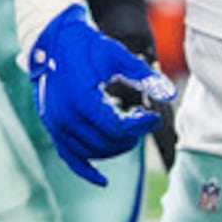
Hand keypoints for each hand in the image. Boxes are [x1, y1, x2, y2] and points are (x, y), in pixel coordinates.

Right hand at [28, 4, 174, 185]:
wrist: (51, 40)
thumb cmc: (85, 45)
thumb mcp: (116, 54)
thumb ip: (143, 75)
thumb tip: (170, 94)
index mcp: (81, 99)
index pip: (118, 128)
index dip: (141, 126)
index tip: (154, 117)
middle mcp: (65, 116)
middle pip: (106, 143)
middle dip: (129, 138)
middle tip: (142, 124)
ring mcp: (56, 124)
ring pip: (91, 152)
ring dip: (114, 149)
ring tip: (128, 135)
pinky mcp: (52, 127)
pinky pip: (69, 156)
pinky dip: (86, 170)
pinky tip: (103, 181)